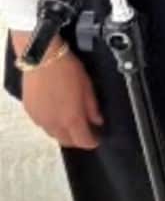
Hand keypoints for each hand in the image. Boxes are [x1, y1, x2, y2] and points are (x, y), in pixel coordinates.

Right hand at [12, 32, 101, 149]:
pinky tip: (56, 113)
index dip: (92, 142)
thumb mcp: (87, 87)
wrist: (43, 59)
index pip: (83, 140)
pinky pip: (42, 124)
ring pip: (53, 134)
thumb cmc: (66, 69)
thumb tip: (97, 120)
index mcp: (71, 118)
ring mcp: (40, 119)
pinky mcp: (30, 112)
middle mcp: (54, 123)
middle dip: (78, 139)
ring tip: (71, 122)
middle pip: (67, 141)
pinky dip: (51, 123)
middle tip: (85, 131)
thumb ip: (92, 107)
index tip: (96, 139)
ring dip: (63, 132)